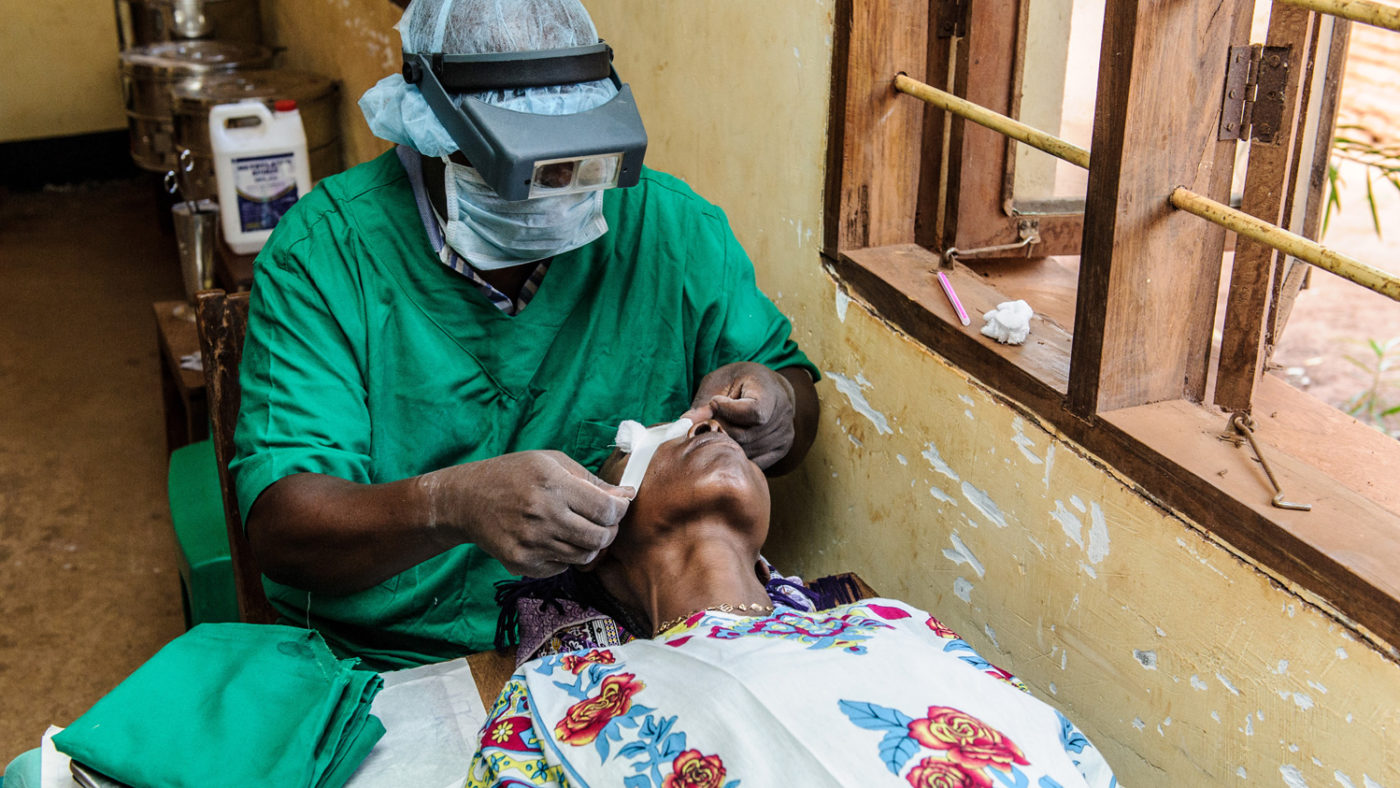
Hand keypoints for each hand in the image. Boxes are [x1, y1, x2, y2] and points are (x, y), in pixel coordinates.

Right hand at [422, 450, 633, 576]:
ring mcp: (531, 543)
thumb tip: (627, 495)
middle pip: (600, 537)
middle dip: (610, 530)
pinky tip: (555, 539)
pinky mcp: (521, 563)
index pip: (606, 510)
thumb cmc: (514, 474)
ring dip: (590, 544)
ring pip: (584, 556)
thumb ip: (591, 480)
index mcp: (552, 485)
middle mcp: (542, 515)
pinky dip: (567, 556)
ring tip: (580, 528)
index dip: (620, 510)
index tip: (618, 505)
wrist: (466, 500)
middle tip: (604, 521)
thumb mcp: (552, 462)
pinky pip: (562, 567)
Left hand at [681, 362, 796, 468]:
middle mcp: (783, 414)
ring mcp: (785, 435)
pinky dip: (737, 455)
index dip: (728, 411)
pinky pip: (754, 461)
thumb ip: (704, 403)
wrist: (769, 387)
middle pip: (745, 435)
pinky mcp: (781, 449)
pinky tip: (731, 440)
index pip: (754, 412)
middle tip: (709, 421)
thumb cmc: (741, 381)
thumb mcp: (720, 382)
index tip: (715, 402)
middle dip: (721, 430)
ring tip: (719, 429)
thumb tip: (685, 425)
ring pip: (747, 451)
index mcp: (771, 391)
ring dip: (726, 444)